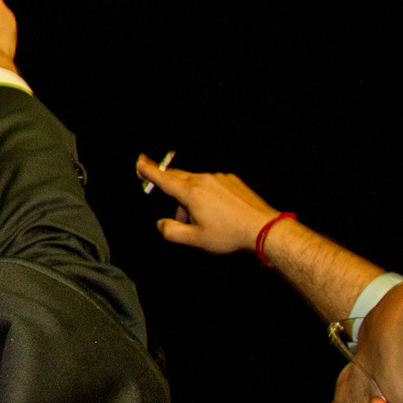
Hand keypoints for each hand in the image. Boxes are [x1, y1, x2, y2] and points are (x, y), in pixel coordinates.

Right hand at [136, 156, 280, 254]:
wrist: (263, 227)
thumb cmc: (229, 234)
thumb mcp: (195, 239)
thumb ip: (171, 231)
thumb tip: (161, 224)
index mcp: (191, 193)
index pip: (164, 179)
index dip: (149, 171)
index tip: (139, 162)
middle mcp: (204, 180)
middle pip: (178, 179)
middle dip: (174, 196)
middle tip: (181, 217)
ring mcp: (219, 178)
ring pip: (196, 184)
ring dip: (192, 199)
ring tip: (205, 222)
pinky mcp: (232, 180)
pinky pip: (212, 184)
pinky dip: (207, 196)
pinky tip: (219, 214)